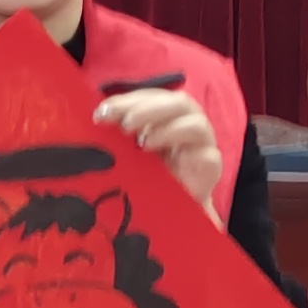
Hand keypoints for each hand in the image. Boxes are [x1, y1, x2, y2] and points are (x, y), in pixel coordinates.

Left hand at [97, 89, 223, 220]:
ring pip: (196, 123)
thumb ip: (118, 135)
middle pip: (177, 102)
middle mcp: (188, 122)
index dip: (127, 100)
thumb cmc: (151, 177)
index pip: (150, 96)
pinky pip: (208, 155)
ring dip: (167, 128)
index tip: (102, 113)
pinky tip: (164, 160)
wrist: (173, 210)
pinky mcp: (211, 167)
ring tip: (142, 143)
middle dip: (147, 108)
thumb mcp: (130, 152)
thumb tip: (96, 120)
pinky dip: (186, 154)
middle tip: (123, 123)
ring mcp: (203, 144)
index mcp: (168, 114)